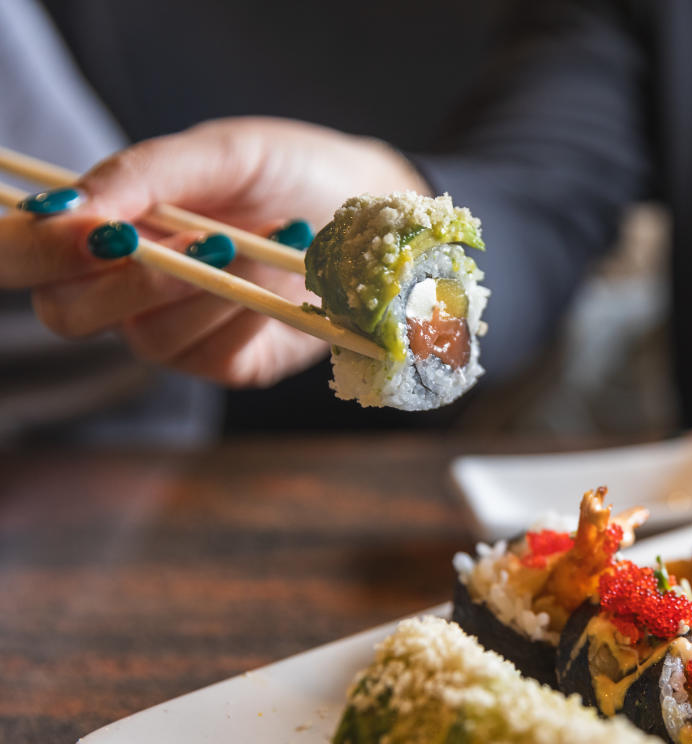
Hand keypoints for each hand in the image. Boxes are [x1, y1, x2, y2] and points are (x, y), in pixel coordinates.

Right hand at [0, 117, 428, 385]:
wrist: (376, 209)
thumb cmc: (293, 170)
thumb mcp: (227, 151)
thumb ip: (150, 172)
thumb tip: (71, 206)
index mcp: (111, 222)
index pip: (35, 253)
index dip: (47, 249)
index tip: (100, 228)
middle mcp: (129, 283)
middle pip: (71, 312)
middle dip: (137, 279)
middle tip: (210, 240)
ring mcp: (179, 330)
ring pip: (150, 338)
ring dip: (213, 290)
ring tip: (274, 240)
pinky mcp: (232, 362)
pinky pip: (213, 358)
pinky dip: (250, 316)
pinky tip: (287, 283)